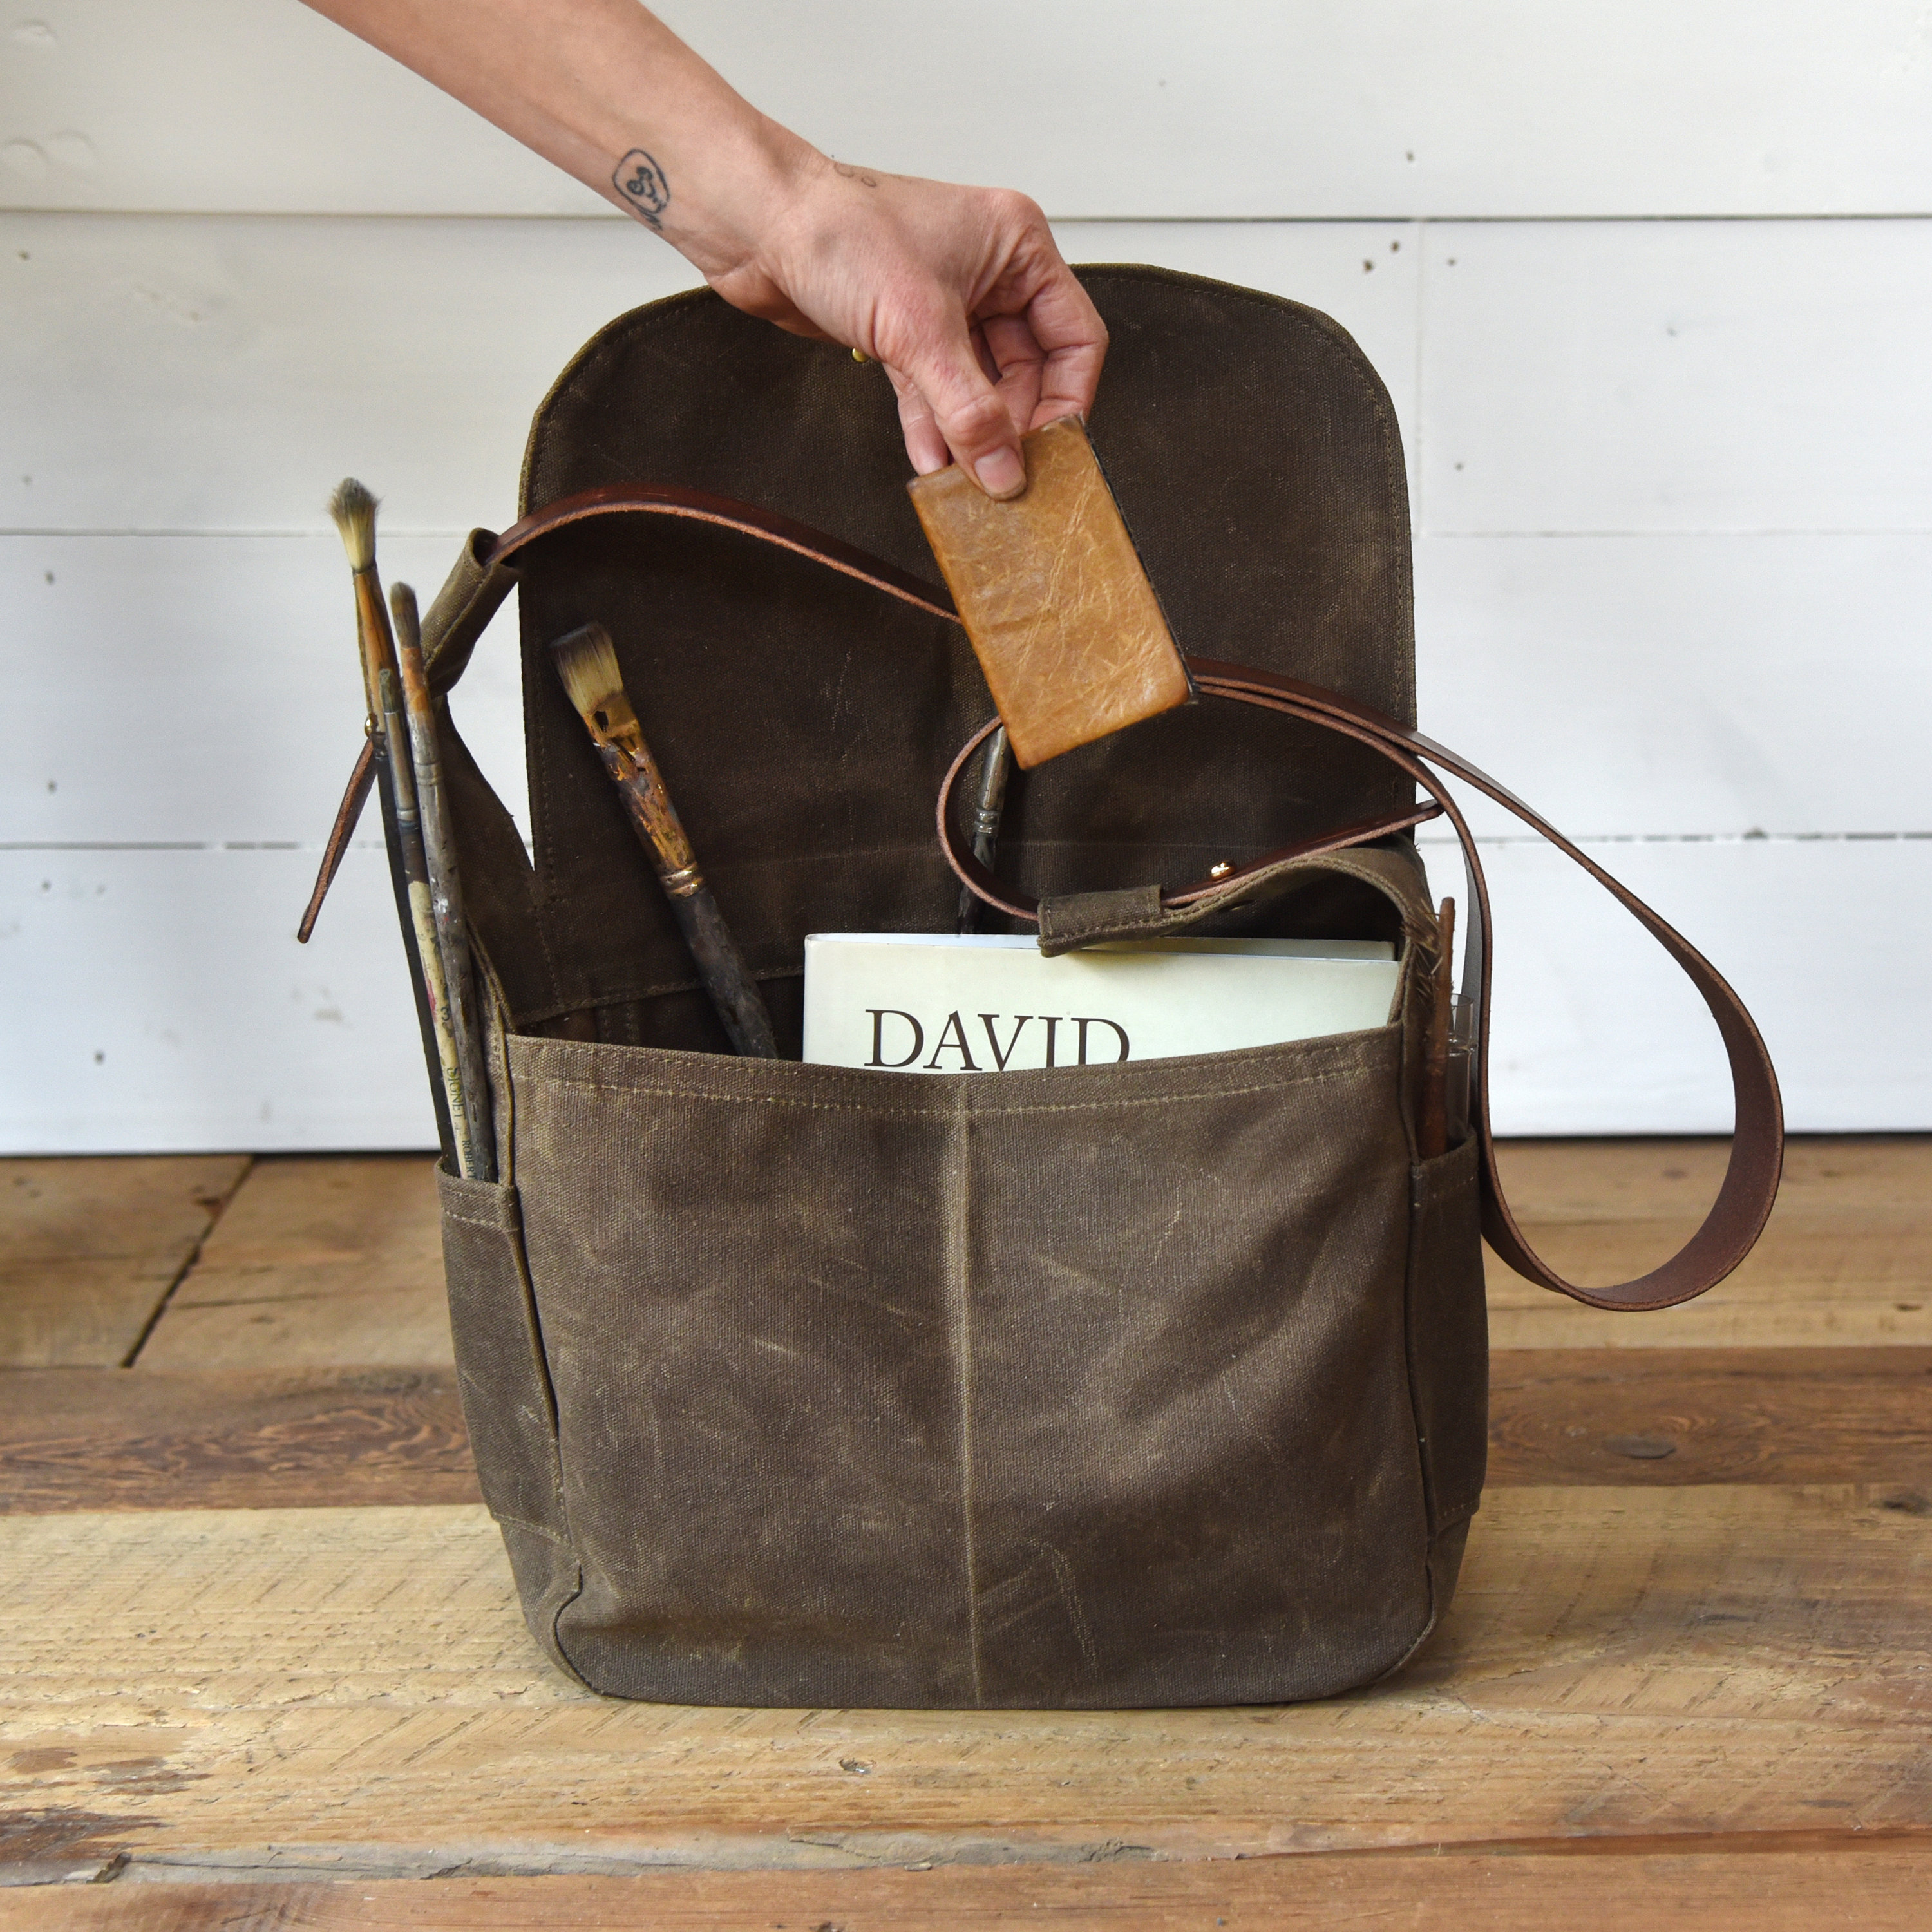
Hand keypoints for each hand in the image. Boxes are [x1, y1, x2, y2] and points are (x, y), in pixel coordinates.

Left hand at [702, 156, 1107, 499]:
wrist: (756, 225)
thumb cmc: (835, 231)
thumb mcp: (919, 328)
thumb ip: (968, 409)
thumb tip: (1004, 469)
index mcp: (1016, 245)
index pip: (1074, 337)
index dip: (1066, 399)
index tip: (1052, 453)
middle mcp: (989, 271)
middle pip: (1028, 369)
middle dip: (1011, 425)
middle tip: (1003, 474)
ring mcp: (946, 303)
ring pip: (979, 385)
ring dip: (970, 434)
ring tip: (967, 479)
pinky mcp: (905, 330)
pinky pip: (936, 391)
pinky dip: (934, 426)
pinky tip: (932, 463)